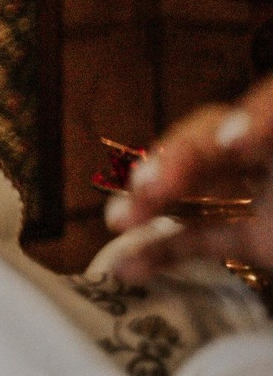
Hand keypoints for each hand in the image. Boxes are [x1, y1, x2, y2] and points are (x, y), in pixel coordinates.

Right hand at [108, 77, 272, 281]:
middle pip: (211, 143)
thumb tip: (237, 140)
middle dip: (176, 159)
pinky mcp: (253, 239)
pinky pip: (199, 239)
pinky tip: (126, 268)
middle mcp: (267, 158)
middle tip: (150, 184)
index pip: (270, 107)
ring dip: (149, 202)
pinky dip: (160, 252)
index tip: (234, 142)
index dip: (254, 117)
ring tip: (119, 221)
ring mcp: (260, 197)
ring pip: (194, 188)